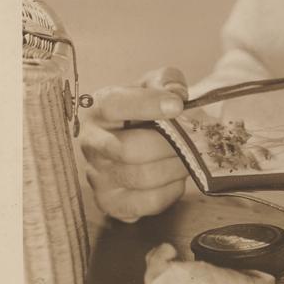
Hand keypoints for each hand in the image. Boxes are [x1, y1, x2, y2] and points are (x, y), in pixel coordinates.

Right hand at [80, 67, 189, 222]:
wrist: (133, 137)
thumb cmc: (144, 109)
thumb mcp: (153, 84)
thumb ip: (166, 80)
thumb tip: (176, 94)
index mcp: (98, 108)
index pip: (115, 104)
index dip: (148, 105)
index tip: (177, 105)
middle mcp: (91, 143)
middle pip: (129, 149)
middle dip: (169, 144)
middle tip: (192, 140)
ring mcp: (97, 176)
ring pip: (141, 178)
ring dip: (174, 168)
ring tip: (187, 157)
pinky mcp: (111, 203)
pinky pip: (147, 203)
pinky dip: (170, 191)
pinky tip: (175, 178)